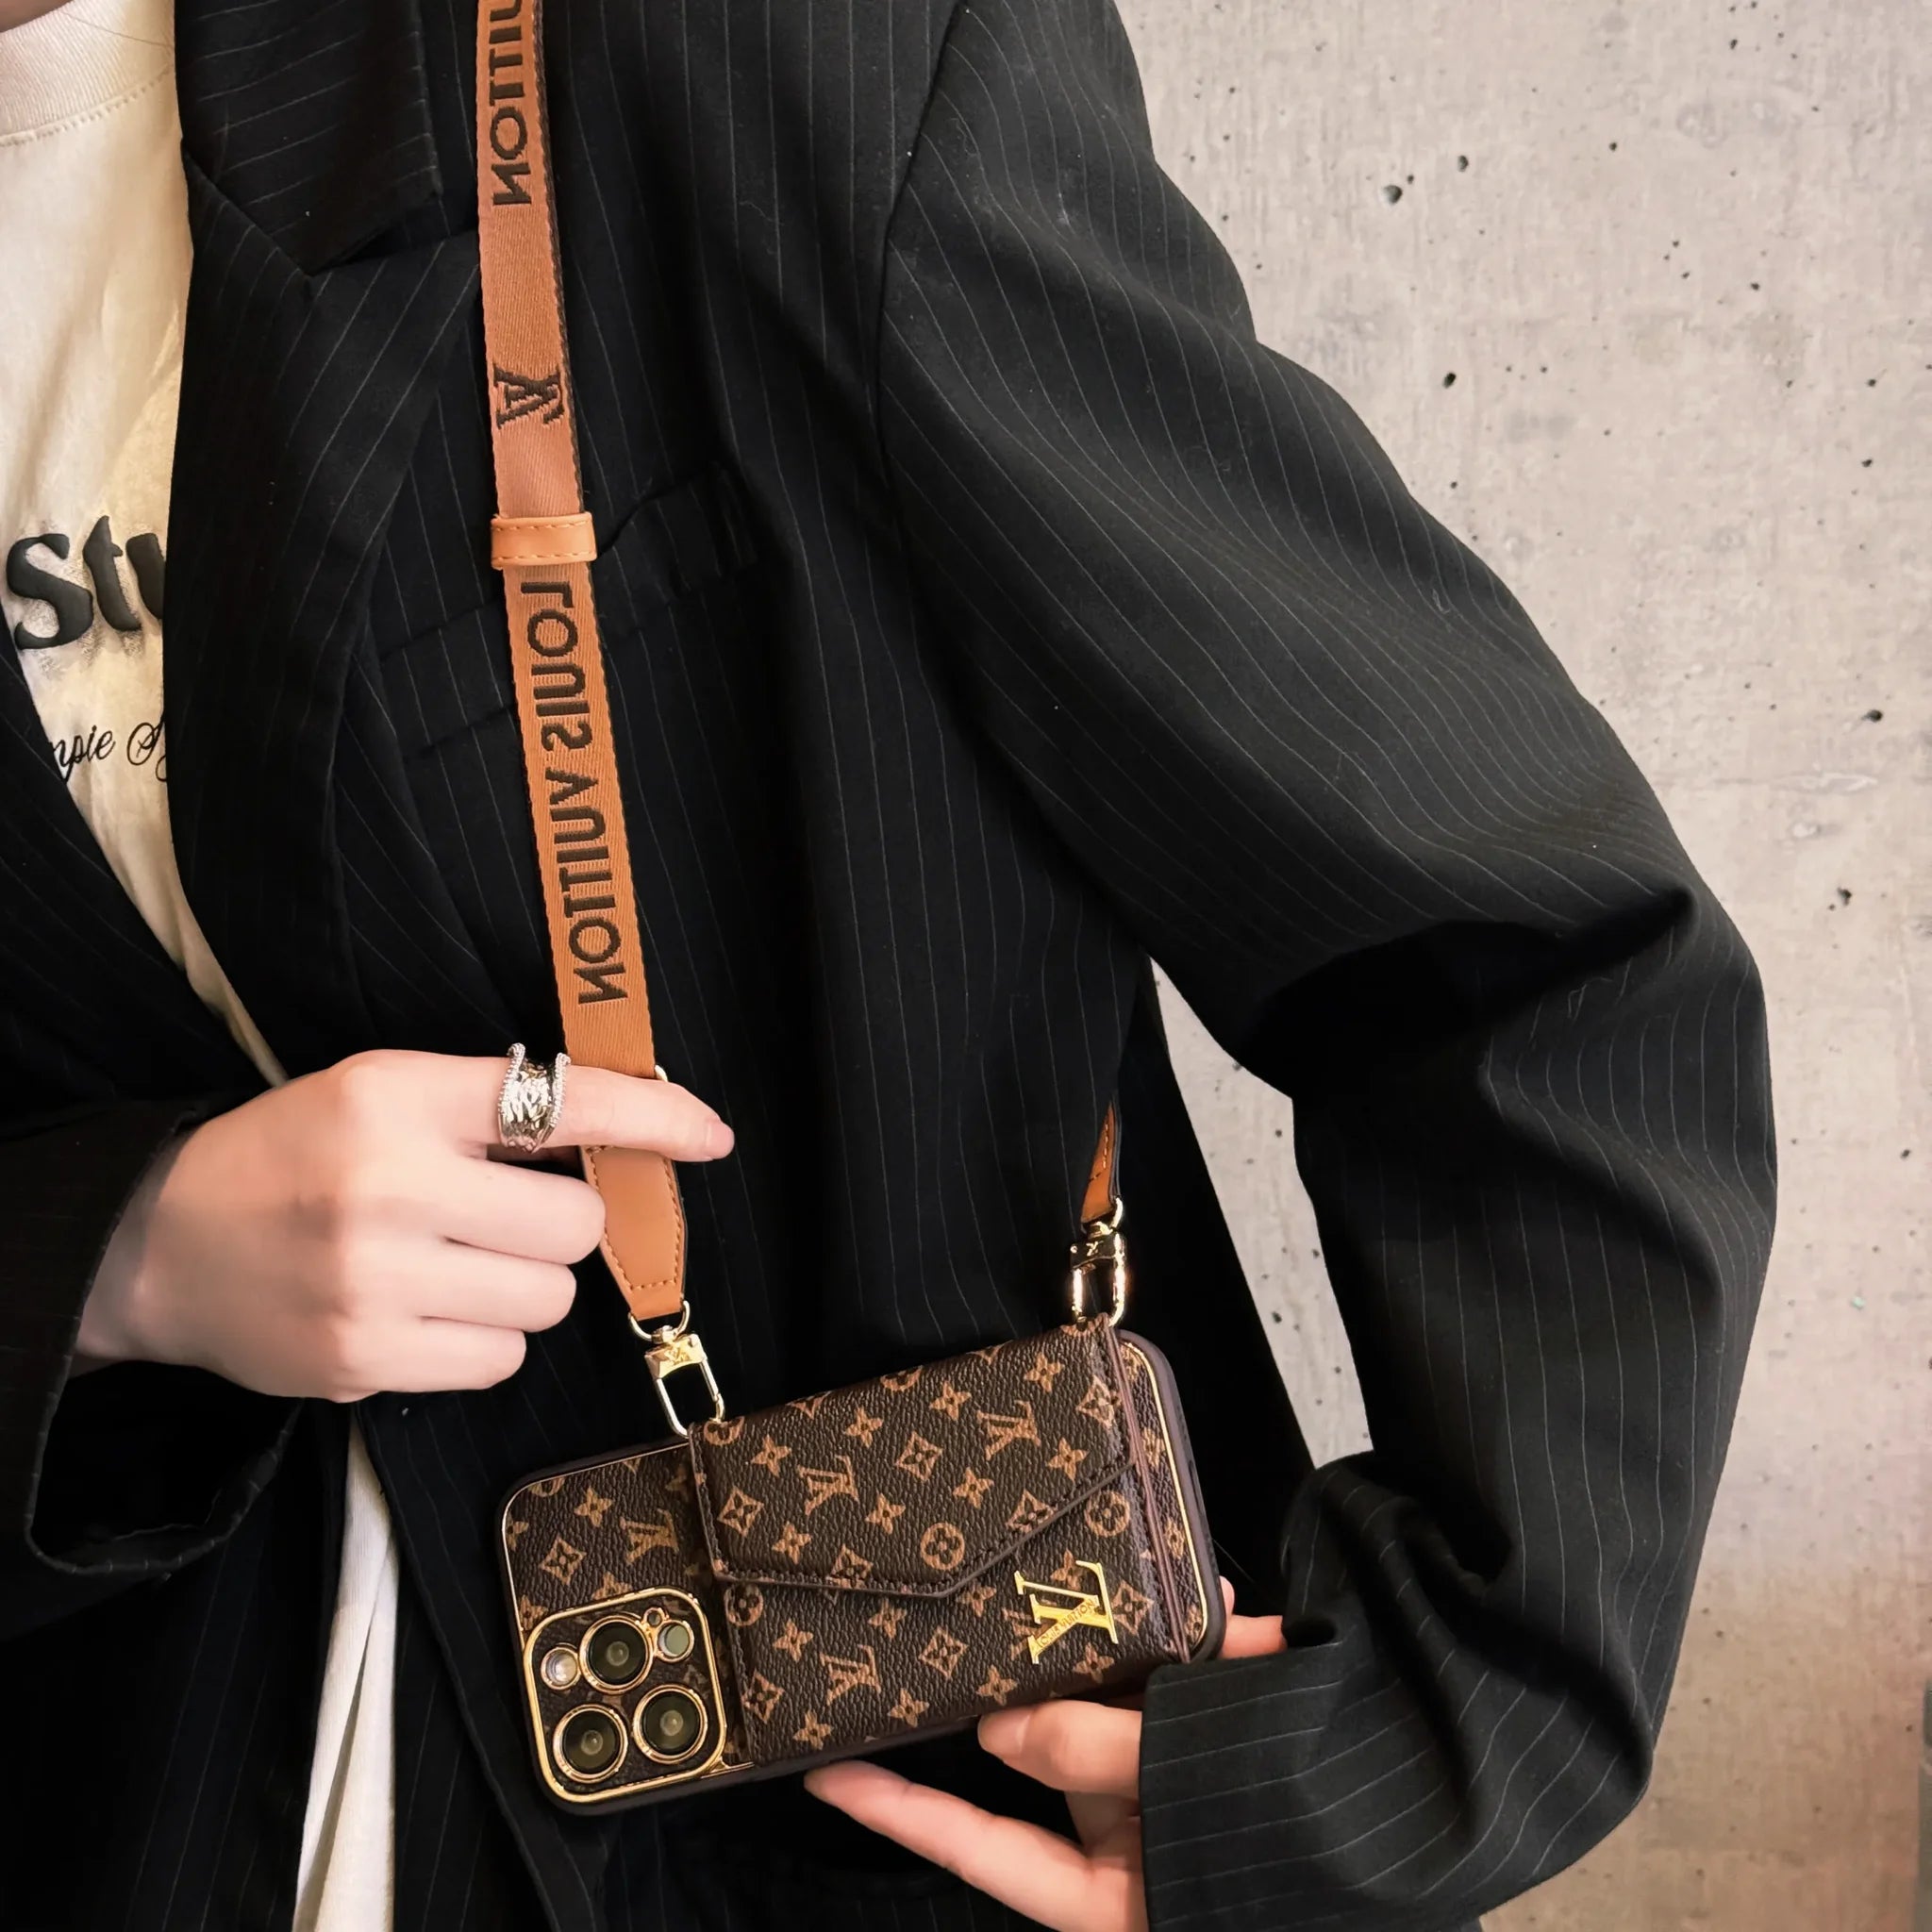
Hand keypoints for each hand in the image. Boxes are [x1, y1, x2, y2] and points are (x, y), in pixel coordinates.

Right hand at [76, 1049, 731, 1400]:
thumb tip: (625, 1136)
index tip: (711, 1135)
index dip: (652, 1115)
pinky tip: (424, 1312)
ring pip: (548, 1301)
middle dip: (555, 1222)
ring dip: (522, 1287)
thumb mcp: (382, 1092)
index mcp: (395, 1096)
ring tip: (451, 1265)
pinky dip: (483, 1340)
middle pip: (573, 1223)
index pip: (560, 1098)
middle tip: (495, 1215)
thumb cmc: (293, 1157)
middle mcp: (388, 1186)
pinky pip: (499, 1362)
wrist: (157, 1247)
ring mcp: (374, 1283)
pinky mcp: (363, 1361)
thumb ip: (492, 1107)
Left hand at [804, 1580, 1284, 1931]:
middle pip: (1059, 1753)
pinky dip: (1208, 1637)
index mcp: (1118, 1891)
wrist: (1461, 1796)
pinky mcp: (1239, 1735)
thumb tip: (1004, 1726)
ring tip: (1121, 1584)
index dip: (905, 1810)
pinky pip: (1205, 1681)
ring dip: (1134, 1643)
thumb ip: (1093, 1758)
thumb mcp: (1187, 1800)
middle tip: (987, 1613)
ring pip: (1132, 1701)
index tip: (827, 1768)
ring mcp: (1191, 1785)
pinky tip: (1211, 1594)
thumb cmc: (1320, 1838)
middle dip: (1042, 1676)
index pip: (986, 1848)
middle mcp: (1143, 1839)